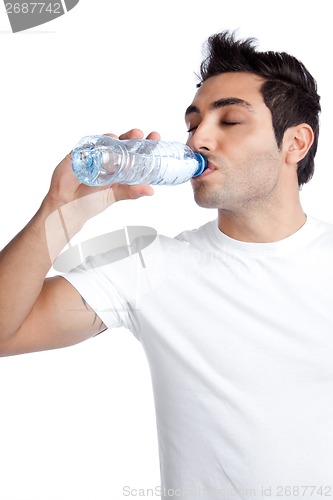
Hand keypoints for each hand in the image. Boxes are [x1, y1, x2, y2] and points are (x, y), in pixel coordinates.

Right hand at [42, 128, 160, 222]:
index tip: (155, 137)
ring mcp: (95, 155)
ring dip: (117, 137)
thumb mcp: (116, 195)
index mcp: (120, 169)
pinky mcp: (80, 153)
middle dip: (133, 137)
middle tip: (140, 134)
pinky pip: (90, 144)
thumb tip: (150, 190)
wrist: (67, 205)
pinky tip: (106, 141)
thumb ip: (132, 192)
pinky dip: (98, 142)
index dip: (145, 145)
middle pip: (124, 144)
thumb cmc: (90, 202)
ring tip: (125, 137)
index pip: (135, 154)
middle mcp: (109, 160)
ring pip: (108, 141)